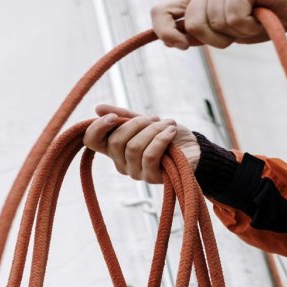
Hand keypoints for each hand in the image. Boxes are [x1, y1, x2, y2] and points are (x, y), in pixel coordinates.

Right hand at [82, 104, 199, 183]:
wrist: (194, 149)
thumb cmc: (168, 135)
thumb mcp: (145, 121)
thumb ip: (124, 115)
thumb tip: (98, 108)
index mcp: (115, 148)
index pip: (91, 141)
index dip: (98, 128)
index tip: (114, 117)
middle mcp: (121, 163)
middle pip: (116, 142)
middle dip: (136, 124)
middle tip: (153, 118)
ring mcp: (136, 172)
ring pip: (134, 147)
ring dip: (153, 130)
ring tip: (168, 123)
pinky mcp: (152, 177)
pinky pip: (150, 155)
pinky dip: (162, 138)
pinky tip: (171, 131)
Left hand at [151, 0, 286, 49]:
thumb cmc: (265, 19)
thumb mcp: (227, 31)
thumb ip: (202, 33)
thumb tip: (175, 40)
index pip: (162, 11)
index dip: (164, 32)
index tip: (180, 46)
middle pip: (194, 26)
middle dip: (219, 39)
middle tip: (241, 29)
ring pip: (215, 24)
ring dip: (239, 33)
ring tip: (254, 19)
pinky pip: (233, 19)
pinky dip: (249, 26)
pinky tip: (260, 14)